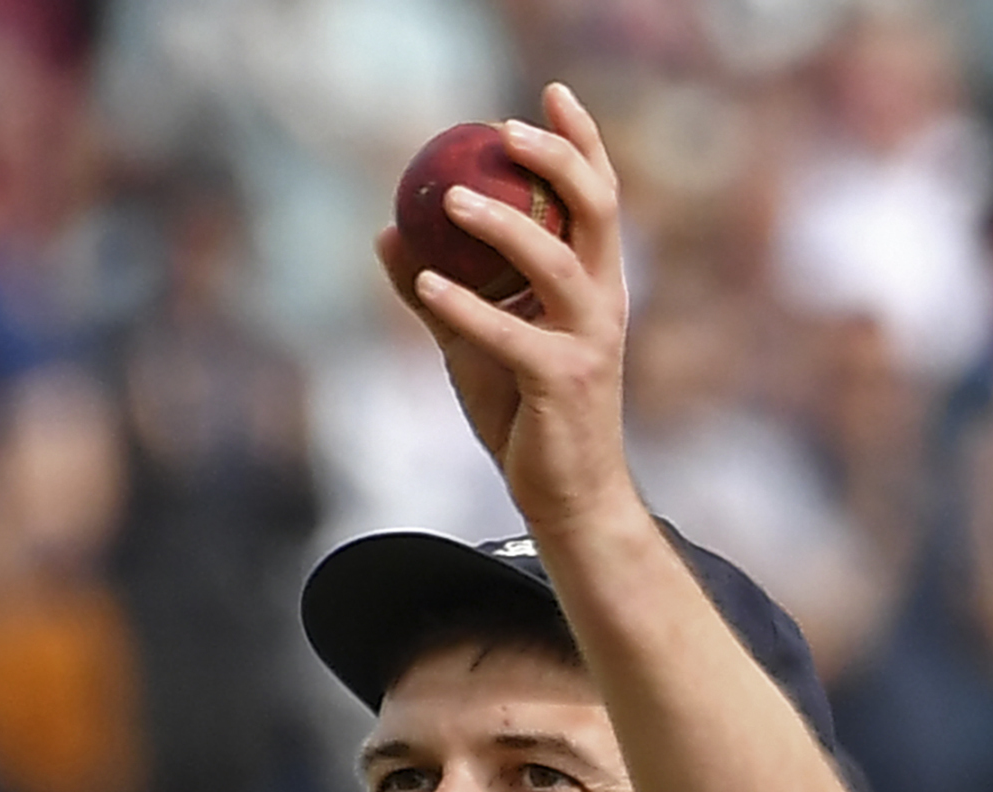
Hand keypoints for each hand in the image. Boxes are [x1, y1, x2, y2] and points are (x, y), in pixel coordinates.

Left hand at [375, 90, 636, 535]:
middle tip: (503, 131)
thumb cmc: (526, 417)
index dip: (582, 140)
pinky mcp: (563, 381)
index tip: (549, 93)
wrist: (567, 497)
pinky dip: (465, 305)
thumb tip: (388, 233)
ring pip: (553, 262)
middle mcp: (603, 303)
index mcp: (596, 284)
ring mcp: (588, 342)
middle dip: (557, 159)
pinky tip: (424, 282)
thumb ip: (437, 290)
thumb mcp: (474, 343)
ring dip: (501, 224)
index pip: (600, 197)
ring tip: (450, 197)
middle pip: (596, 208)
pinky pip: (508, 333)